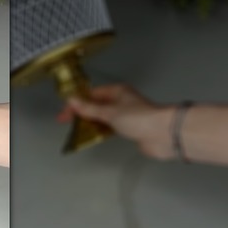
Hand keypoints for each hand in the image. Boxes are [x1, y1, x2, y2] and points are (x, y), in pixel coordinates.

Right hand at [57, 84, 173, 159]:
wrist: (163, 135)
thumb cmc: (137, 118)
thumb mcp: (109, 112)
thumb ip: (89, 108)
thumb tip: (70, 100)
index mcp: (116, 91)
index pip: (90, 94)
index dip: (76, 103)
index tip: (64, 114)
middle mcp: (120, 101)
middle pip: (95, 105)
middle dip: (81, 113)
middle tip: (66, 123)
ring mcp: (125, 115)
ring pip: (101, 117)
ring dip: (90, 122)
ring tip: (76, 130)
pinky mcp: (128, 128)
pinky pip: (108, 127)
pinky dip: (99, 130)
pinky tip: (91, 135)